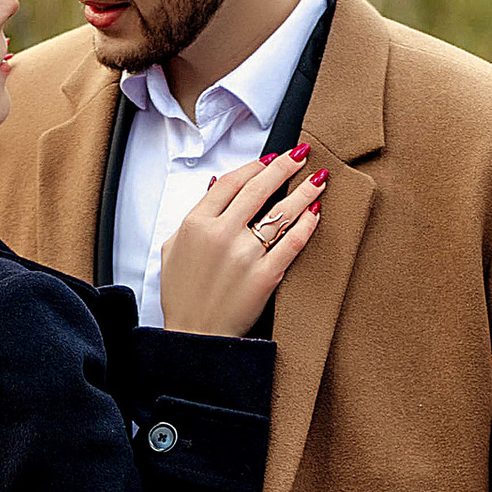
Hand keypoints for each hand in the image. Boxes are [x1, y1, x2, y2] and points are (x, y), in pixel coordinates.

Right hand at [157, 146, 328, 336]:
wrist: (196, 337)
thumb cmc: (183, 297)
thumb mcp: (173, 250)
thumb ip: (192, 217)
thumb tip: (213, 187)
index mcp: (195, 225)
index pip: (230, 182)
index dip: (254, 166)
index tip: (271, 158)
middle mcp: (220, 235)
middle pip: (259, 188)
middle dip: (285, 166)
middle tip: (302, 155)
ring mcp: (244, 255)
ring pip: (281, 212)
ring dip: (303, 190)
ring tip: (319, 178)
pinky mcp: (265, 276)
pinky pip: (292, 242)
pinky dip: (307, 224)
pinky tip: (316, 211)